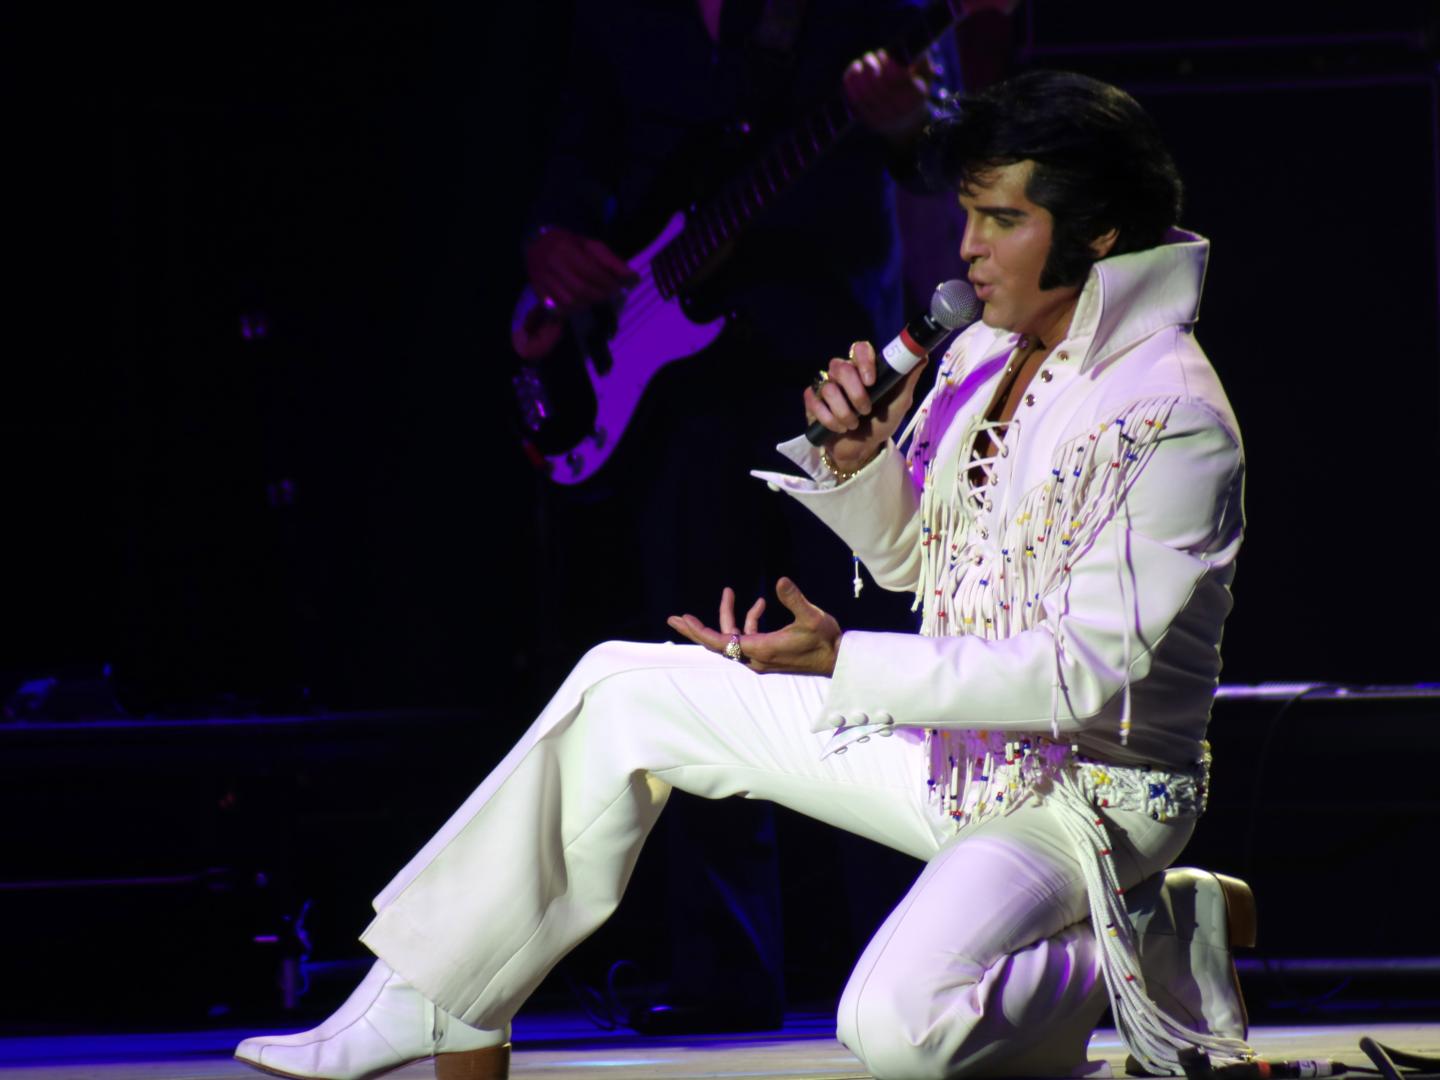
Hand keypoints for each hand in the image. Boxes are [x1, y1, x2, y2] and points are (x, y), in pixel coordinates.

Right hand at [524, 226, 637, 314]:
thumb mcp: (592, 246)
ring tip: (595, 298)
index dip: (607, 283)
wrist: (538, 243)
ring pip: (569, 302)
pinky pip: (557, 309)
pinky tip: (580, 304)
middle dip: (600, 295)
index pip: (591, 272)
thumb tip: (633, 279)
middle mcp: (552, 264)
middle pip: (581, 289)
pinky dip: (572, 310)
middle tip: (609, 295)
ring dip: (588, 304)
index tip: (618, 288)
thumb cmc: (570, 245)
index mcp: (566, 249)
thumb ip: (612, 262)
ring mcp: (543, 279)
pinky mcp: (537, 291)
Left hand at [667, 578, 841, 675]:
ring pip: (733, 638)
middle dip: (696, 629)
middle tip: (674, 619)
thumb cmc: (826, 640)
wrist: (838, 661)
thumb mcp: (811, 616)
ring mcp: (761, 658)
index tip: (682, 619)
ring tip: (729, 592)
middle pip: (717, 643)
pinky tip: (762, 604)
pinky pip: (748, 638)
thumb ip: (794, 598)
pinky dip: (749, 621)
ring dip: (730, 616)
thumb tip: (780, 580)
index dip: (700, 630)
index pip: (720, 642)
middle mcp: (755, 657)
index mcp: (761, 649)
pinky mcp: (768, 655)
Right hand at [803, 341, 929, 471]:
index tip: (871, 380)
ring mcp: (826, 387)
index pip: (859, 349)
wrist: (862, 451)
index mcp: (864, 369)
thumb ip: (908, 379)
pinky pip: (813, 402)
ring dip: (843, 411)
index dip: (863, 360)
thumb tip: (923, 356)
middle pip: (840, 366)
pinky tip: (837, 428)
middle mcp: (843, 374)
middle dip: (854, 392)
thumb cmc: (881, 423)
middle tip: (865, 410)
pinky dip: (827, 418)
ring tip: (852, 425)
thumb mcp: (899, 403)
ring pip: (828, 387)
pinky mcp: (812, 402)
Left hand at [842, 49, 930, 140]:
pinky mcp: (872, 123)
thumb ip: (921, 60)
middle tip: (867, 57)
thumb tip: (914, 47)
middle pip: (881, 87)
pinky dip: (852, 89)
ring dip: (859, 78)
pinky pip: (858, 105)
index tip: (881, 53)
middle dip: (871, 69)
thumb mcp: (925, 75)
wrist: (909, 123)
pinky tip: (850, 76)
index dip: (887, 65)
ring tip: (857, 65)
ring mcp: (886, 119)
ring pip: (867, 96)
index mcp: (916, 96)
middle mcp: (901, 110)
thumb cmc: (915, 90)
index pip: (899, 79)